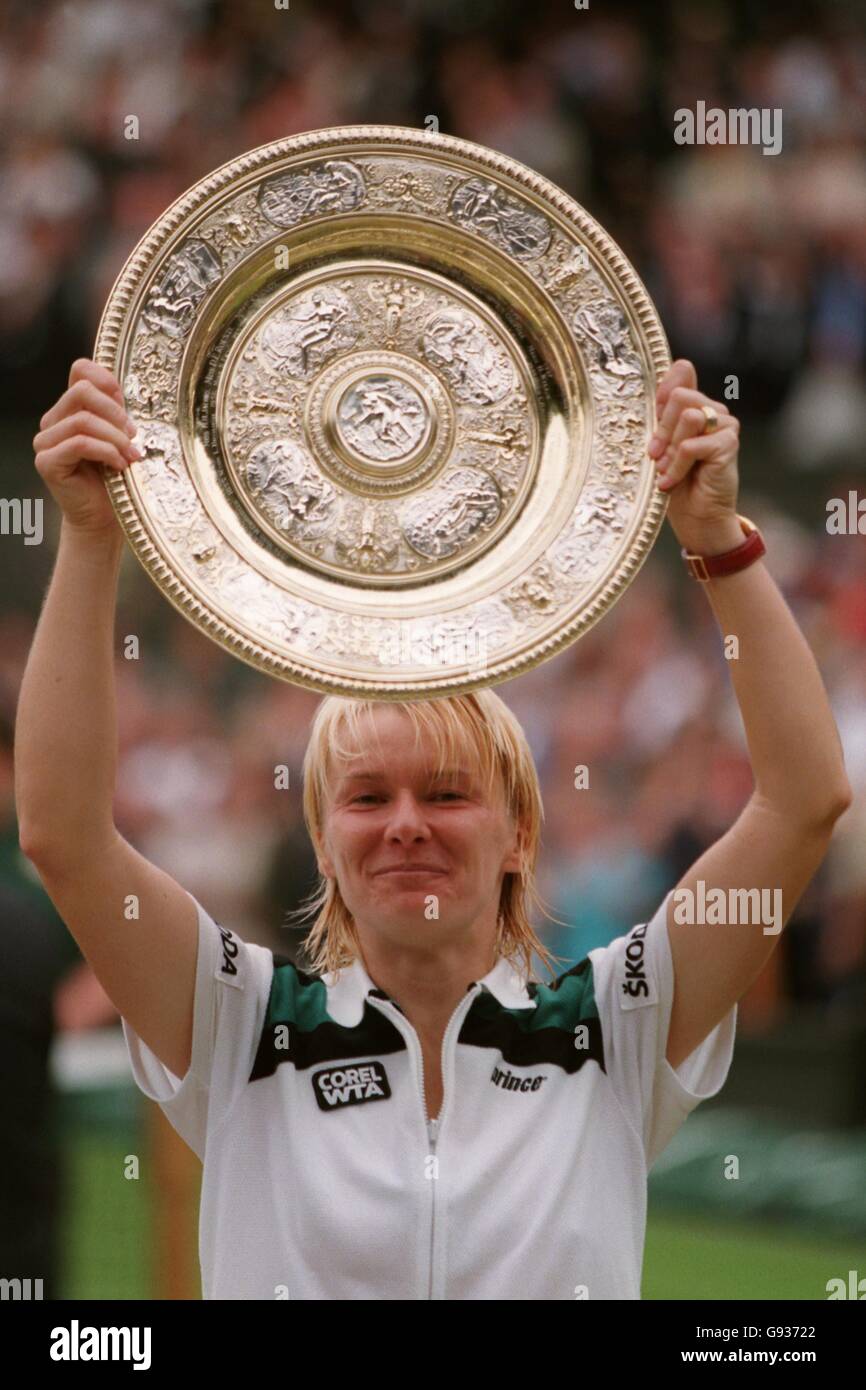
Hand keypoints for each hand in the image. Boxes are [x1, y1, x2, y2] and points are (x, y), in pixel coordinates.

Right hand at [33, 358, 140, 536]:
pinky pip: (79, 444)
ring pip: (82, 420)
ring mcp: (45, 441)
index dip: (105, 378)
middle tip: (133, 435)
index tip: (126, 400)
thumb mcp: (120, 437)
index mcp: (71, 408)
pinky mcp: (46, 462)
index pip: (80, 371)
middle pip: (81, 392)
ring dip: (114, 438)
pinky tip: (119, 465)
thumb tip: (120, 390)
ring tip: (131, 455)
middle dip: (114, 412)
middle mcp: (53, 421)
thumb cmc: (114, 478)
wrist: (104, 516)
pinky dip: (105, 452)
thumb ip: (117, 412)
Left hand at [648, 359, 741, 554]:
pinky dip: (677, 465)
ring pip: (688, 417)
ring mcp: (725, 425)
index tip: (653, 426)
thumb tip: (678, 367)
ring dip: (670, 449)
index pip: (680, 376)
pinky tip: (672, 482)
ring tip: (666, 470)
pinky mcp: (728, 443)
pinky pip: (692, 444)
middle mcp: (714, 410)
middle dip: (661, 430)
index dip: (662, 395)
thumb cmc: (676, 482)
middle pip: (679, 397)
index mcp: (696, 406)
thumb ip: (666, 409)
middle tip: (655, 457)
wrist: (696, 517)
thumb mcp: (662, 442)